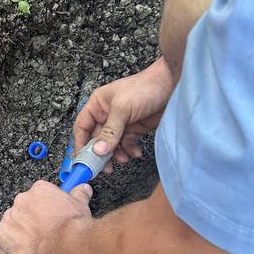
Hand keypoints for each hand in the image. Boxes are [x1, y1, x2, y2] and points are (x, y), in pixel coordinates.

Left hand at [0, 180, 92, 253]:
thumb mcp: (80, 206)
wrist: (65, 246)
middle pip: (23, 210)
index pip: (38, 195)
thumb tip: (82, 189)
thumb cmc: (72, 227)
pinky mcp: (2, 236)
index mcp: (39, 190)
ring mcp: (10, 218)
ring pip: (12, 225)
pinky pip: (3, 242)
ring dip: (20, 233)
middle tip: (44, 232)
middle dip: (31, 220)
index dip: (44, 208)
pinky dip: (10, 248)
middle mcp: (21, 200)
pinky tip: (25, 253)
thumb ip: (78, 195)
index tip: (49, 216)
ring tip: (36, 244)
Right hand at [74, 56, 174, 172]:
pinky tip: (135, 153)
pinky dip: (130, 151)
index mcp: (98, 105)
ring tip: (123, 159)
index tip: (83, 160)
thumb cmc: (145, 87)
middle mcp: (107, 114)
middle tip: (104, 167)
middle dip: (101, 153)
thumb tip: (98, 151)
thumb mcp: (122, 109)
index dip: (81, 143)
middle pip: (97, 139)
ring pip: (112, 144)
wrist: (173, 85)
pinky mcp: (135, 128)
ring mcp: (121, 122)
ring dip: (116, 154)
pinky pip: (127, 144)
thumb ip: (109, 132)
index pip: (82, 127)